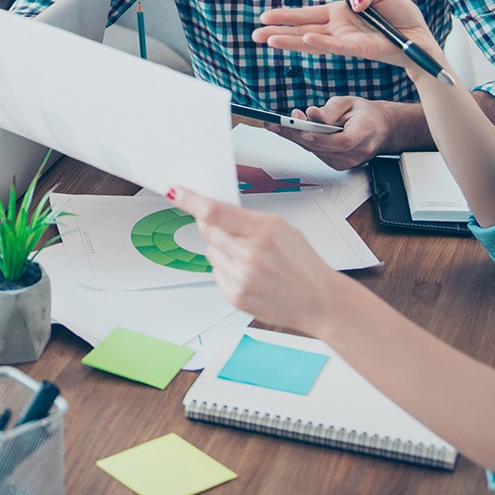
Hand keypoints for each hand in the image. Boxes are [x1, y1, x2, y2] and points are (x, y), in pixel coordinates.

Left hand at [175, 188, 345, 333]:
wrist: (318, 301)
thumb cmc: (303, 264)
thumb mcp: (282, 228)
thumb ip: (248, 218)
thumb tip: (215, 209)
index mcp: (263, 231)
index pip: (215, 212)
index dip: (190, 201)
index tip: (176, 193)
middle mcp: (250, 255)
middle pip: (207, 231)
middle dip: (212, 226)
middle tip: (232, 232)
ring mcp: (241, 278)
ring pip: (210, 252)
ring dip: (223, 251)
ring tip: (251, 260)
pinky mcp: (235, 296)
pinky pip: (216, 273)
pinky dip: (227, 270)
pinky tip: (249, 275)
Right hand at [253, 0, 442, 75]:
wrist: (420, 36)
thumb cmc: (399, 15)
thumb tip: (352, 1)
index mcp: (338, 13)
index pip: (306, 15)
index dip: (285, 16)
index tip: (264, 18)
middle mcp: (338, 28)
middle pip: (302, 30)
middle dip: (278, 32)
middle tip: (255, 36)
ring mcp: (346, 40)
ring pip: (313, 41)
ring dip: (291, 41)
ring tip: (269, 41)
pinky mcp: (360, 48)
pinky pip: (337, 45)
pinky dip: (322, 42)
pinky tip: (307, 39)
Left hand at [271, 95, 396, 169]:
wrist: (381, 130)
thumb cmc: (365, 115)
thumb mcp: (350, 102)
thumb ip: (331, 109)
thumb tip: (312, 114)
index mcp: (364, 133)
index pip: (342, 141)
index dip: (320, 136)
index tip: (300, 127)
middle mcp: (356, 152)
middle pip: (322, 147)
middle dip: (296, 134)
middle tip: (275, 123)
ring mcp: (348, 162)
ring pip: (315, 150)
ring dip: (297, 137)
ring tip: (281, 123)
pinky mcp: (339, 165)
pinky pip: (317, 153)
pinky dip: (305, 142)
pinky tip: (294, 132)